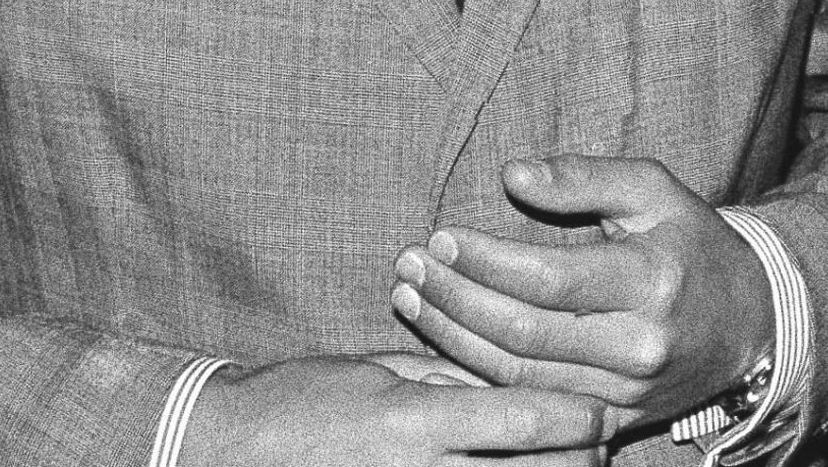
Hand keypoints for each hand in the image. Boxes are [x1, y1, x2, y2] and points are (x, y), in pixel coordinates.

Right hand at [179, 353, 611, 466]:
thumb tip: (515, 378)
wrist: (221, 450)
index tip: (606, 408)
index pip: (520, 417)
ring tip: (568, 464)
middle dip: (574, 463)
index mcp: (415, 421)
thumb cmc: (300, 400)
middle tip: (599, 445)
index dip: (574, 416)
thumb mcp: (381, 371)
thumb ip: (451, 376)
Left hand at [391, 154, 774, 433]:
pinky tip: (442, 348)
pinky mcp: (613, 422)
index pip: (549, 278)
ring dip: (452, 338)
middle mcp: (640, 345)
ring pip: (517, 375)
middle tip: (411, 266)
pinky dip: (479, 378)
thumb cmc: (693, 244)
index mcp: (653, 281)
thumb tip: (512, 175)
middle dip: (455, 298)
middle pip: (522, 331)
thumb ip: (585, 178)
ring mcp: (625, 392)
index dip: (485, 261)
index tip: (442, 236)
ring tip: (413, 299)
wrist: (752, 324)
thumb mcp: (654, 191)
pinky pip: (531, 405)